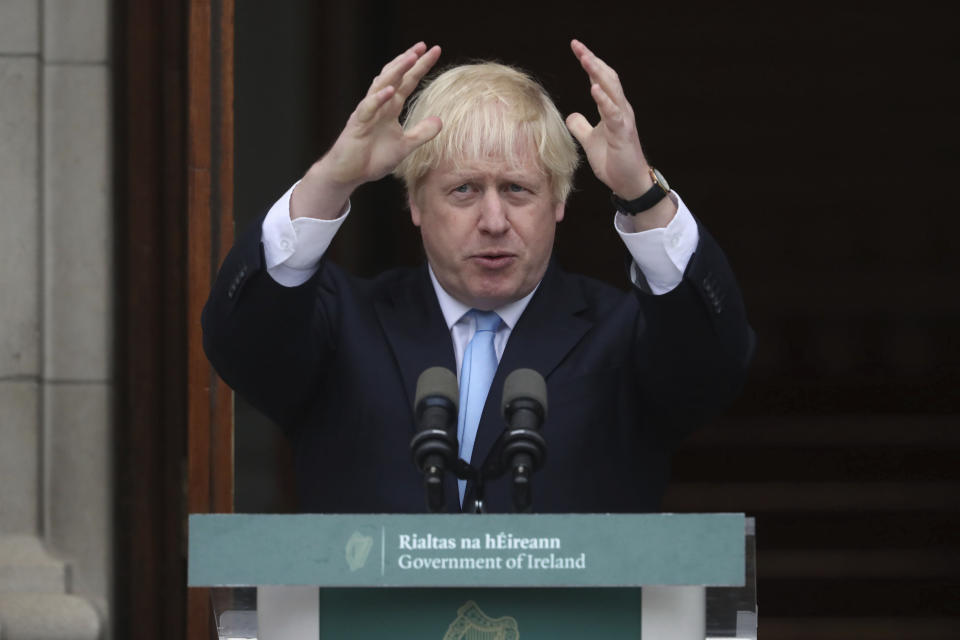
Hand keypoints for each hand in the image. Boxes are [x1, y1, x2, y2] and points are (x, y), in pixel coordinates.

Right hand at [293, 42, 442, 218]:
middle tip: (423, 46)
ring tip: (410, 58)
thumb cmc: (372, 159)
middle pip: (394, 77)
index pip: (407, 82)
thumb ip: (421, 133)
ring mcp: (366, 113)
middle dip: (408, 61)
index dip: (420, 67)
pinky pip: (367, 108)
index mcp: (390, 108)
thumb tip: (440, 120)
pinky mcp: (357, 125)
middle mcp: (378, 105)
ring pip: (380, 86)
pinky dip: (378, 99)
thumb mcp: (404, 146)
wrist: (349, 174)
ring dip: (395, 72)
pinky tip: (390, 90)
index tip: (434, 51)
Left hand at [565, 39, 652, 199]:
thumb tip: (571, 115)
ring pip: (612, 90)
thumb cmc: (613, 161)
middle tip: (577, 45)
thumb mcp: (590, 141)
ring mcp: (623, 119)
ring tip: (585, 59)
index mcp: (612, 108)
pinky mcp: (623, 133)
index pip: (600, 79)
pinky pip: (613, 113)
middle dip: (592, 60)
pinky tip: (594, 88)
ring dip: (598, 73)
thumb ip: (581, 126)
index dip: (589, 63)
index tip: (576, 47)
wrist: (628, 183)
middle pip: (607, 77)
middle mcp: (620, 109)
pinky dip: (604, 100)